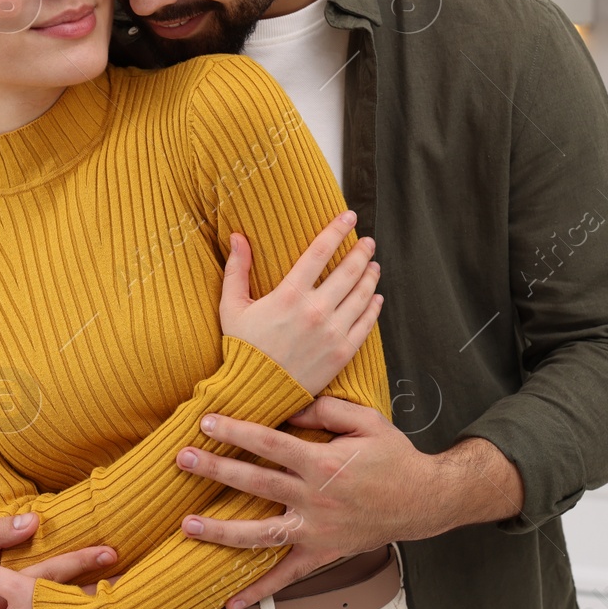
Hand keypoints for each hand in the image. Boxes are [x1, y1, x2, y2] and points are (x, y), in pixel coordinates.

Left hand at [174, 397, 522, 608]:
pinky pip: (285, 576)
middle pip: (255, 483)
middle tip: (182, 460)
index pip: (269, 443)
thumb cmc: (394, 457)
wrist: (424, 500)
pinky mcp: (321, 554)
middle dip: (215, 470)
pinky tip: (231, 600)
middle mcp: (314, 499)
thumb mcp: (366, 421)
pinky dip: (258, 590)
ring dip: (221, 531)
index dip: (236, 431)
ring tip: (188, 526)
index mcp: (322, 463)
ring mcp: (316, 531)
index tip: (207, 422)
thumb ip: (326, 410)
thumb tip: (287, 408)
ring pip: (260, 534)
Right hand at [219, 211, 382, 395]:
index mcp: (289, 295)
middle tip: (368, 241)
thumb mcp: (231, 306)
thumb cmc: (243, 348)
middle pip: (349, 271)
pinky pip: (366, 324)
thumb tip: (236, 236)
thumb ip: (237, 269)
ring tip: (374, 265)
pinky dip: (374, 307)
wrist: (256, 391)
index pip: (320, 252)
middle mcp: (315, 311)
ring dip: (371, 276)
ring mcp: (332, 332)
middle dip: (361, 252)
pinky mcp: (342, 352)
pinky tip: (376, 297)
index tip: (350, 217)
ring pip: (362, 295)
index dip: (337, 230)